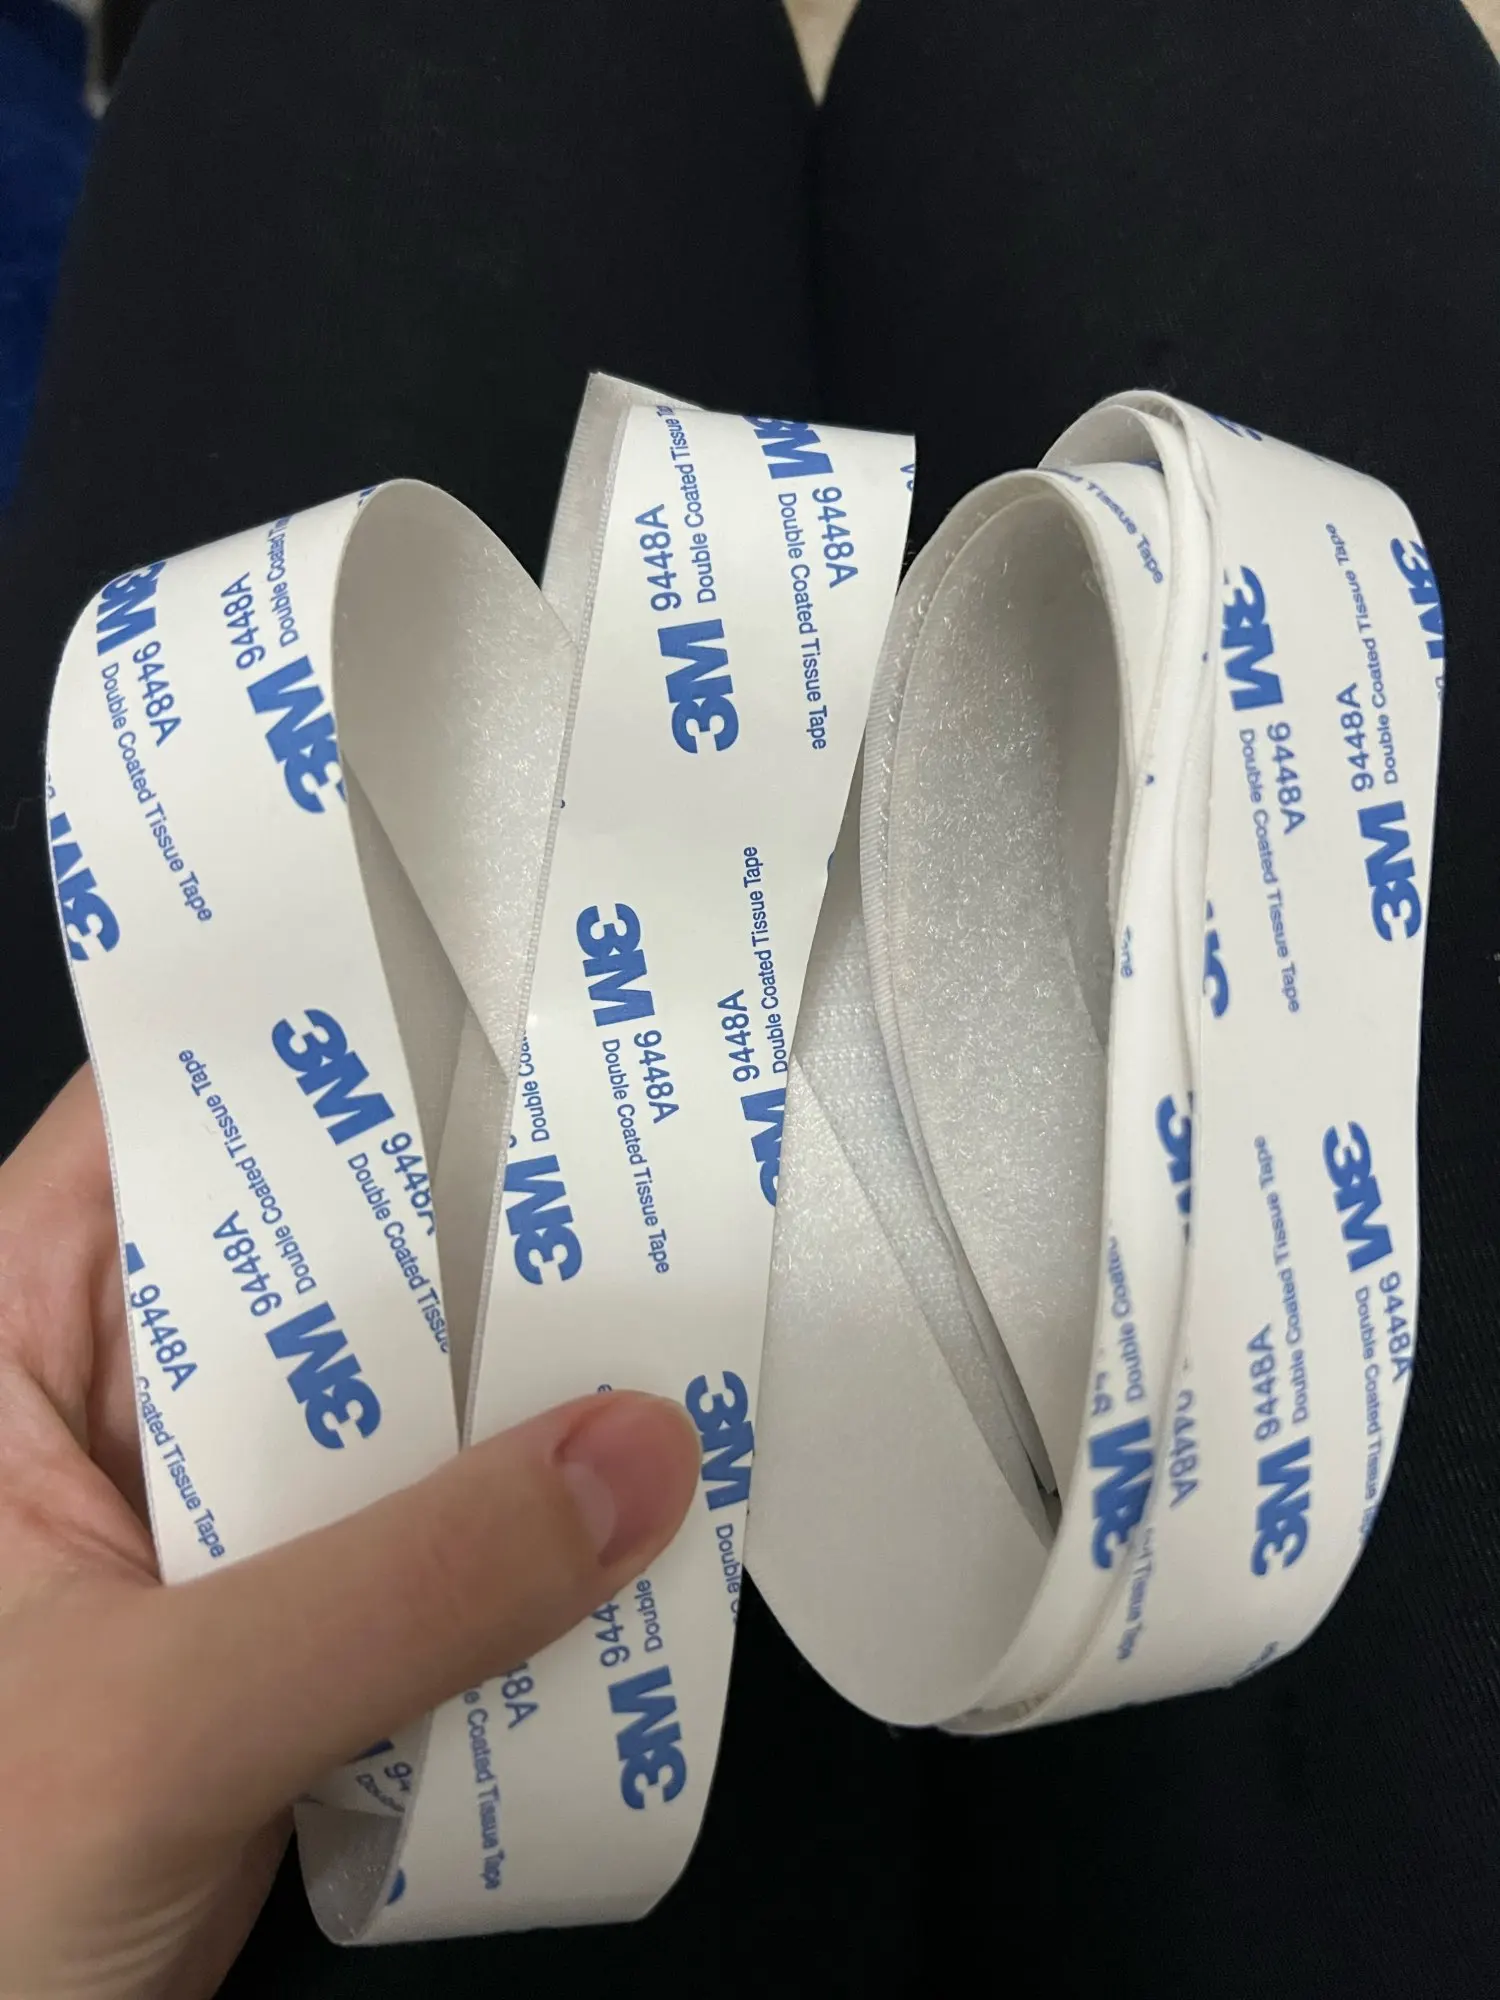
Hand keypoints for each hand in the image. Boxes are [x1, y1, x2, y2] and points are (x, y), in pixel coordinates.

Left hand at [0, 1069, 700, 1998]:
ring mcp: (195, 1506)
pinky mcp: (268, 1611)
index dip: (317, 1042)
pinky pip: (407, 1519)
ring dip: (497, 1382)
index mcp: (4, 1336)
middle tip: (626, 1162)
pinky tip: (607, 1496)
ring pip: (376, 1388)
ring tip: (654, 1321)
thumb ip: (396, 1592)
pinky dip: (500, 1514)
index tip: (482, 994)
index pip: (161, 1116)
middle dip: (458, 1221)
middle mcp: (99, 1393)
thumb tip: (635, 1459)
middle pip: (304, 1242)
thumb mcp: (155, 1720)